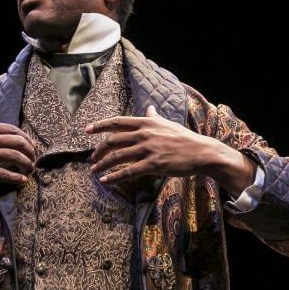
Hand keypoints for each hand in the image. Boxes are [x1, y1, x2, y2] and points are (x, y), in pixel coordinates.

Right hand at [0, 111, 36, 184]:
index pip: (13, 130)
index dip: (26, 138)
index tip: (31, 146)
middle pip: (17, 142)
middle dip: (30, 151)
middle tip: (34, 159)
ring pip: (13, 157)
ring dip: (26, 164)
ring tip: (31, 169)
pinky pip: (2, 173)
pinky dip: (15, 177)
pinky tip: (22, 181)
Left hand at [86, 105, 255, 198]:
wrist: (201, 152)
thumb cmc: (185, 138)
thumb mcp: (168, 123)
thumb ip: (154, 117)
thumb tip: (149, 108)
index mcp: (146, 123)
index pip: (117, 122)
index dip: (100, 125)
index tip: (87, 130)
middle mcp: (144, 134)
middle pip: (113, 140)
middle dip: (99, 150)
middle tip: (91, 157)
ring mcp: (147, 149)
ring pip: (117, 156)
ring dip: (102, 164)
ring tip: (94, 171)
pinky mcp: (152, 164)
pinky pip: (128, 172)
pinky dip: (114, 177)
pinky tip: (105, 181)